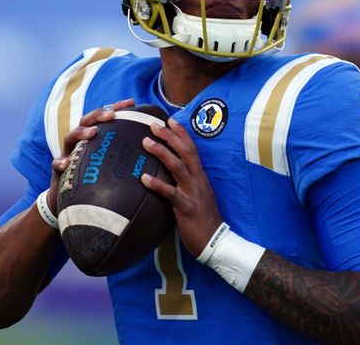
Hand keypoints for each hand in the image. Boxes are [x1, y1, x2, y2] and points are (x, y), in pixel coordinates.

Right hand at [47, 98, 135, 212]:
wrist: (70, 201)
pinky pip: (56, 164)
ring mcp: (68, 154)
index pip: (103, 118)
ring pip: (70, 137)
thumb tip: (153, 147)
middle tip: (112, 115)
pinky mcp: (60, 170)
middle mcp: (80, 142)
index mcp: (93, 138)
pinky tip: (63, 163)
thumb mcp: (111, 164)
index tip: (130, 102)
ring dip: (80, 132)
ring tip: (91, 133)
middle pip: (86, 121)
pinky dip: (59, 162)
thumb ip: (125, 153)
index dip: (115, 108)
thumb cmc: (96, 180)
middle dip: (98, 115)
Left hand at [140, 118, 222, 256]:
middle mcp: (198, 180)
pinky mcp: (186, 207)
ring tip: (145, 142)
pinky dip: (157, 184)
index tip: (170, 120)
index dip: (181, 133)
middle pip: (185, 152)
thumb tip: (170, 174)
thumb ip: (186, 183)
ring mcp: (193, 193)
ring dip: (162, 152)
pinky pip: (170, 193)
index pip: (192, 149)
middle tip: (153, 125)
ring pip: (177, 167)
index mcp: (200, 176)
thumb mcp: (197, 195)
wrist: (216, 241)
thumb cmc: (203, 219)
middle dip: (169, 136)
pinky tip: (143, 178)